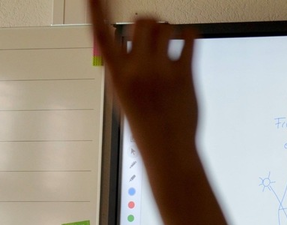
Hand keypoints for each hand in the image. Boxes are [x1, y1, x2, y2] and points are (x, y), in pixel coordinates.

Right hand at [90, 0, 198, 155]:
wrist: (167, 149)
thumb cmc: (146, 125)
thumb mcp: (122, 97)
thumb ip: (122, 69)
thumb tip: (125, 42)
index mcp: (117, 75)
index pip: (101, 35)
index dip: (96, 12)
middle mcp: (136, 70)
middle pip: (142, 22)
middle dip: (150, 23)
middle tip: (155, 32)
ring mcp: (160, 71)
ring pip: (165, 27)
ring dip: (169, 30)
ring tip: (171, 44)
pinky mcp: (183, 75)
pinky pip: (189, 38)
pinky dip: (190, 35)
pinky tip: (188, 44)